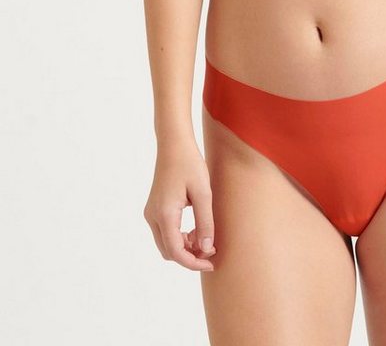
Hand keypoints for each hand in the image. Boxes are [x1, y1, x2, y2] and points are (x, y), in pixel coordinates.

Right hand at [143, 139, 216, 271]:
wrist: (174, 145)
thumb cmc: (190, 164)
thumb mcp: (203, 193)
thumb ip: (205, 222)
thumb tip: (206, 249)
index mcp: (164, 214)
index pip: (176, 252)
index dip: (194, 263)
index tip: (211, 263)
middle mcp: (152, 217)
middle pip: (169, 251)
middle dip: (189, 256)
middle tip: (211, 250)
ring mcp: (151, 213)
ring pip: (165, 244)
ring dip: (184, 247)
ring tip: (204, 237)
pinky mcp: (154, 209)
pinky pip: (164, 233)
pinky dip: (178, 237)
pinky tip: (194, 229)